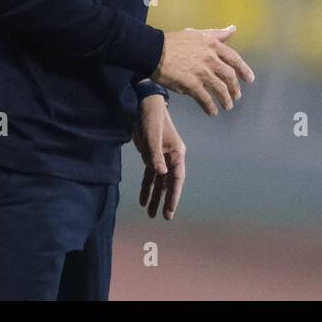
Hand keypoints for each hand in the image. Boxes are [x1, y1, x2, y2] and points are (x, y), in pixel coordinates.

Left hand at [133, 95, 184, 219]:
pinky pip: (150, 176)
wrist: (145, 105)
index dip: (174, 195)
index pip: (177, 178)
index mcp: (177, 153)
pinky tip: (144, 200)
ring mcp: (162, 158)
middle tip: (165, 217)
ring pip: (160, 182)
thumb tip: (161, 173)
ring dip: (156, 197)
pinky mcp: (151, 156)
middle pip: (170, 183)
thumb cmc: (151, 119)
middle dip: (167, 200)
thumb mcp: (152, 137)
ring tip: (151, 214)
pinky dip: (147, 188)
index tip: (170, 210)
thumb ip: (155, 156)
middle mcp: (172, 157)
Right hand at [151, 25, 254, 115]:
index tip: (250, 79)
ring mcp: (202, 72)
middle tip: (237, 96)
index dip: (244, 70)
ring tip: (227, 106)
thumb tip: (233, 29)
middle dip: (235, 88)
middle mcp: (210, 58)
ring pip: (220, 89)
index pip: (234, 59)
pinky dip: (211, 107)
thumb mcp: (196, 34)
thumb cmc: (173, 41)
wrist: (153, 51)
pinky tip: (212, 112)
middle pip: (229, 76)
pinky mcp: (192, 85)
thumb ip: (216, 34)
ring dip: (226, 100)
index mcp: (212, 45)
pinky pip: (206, 99)